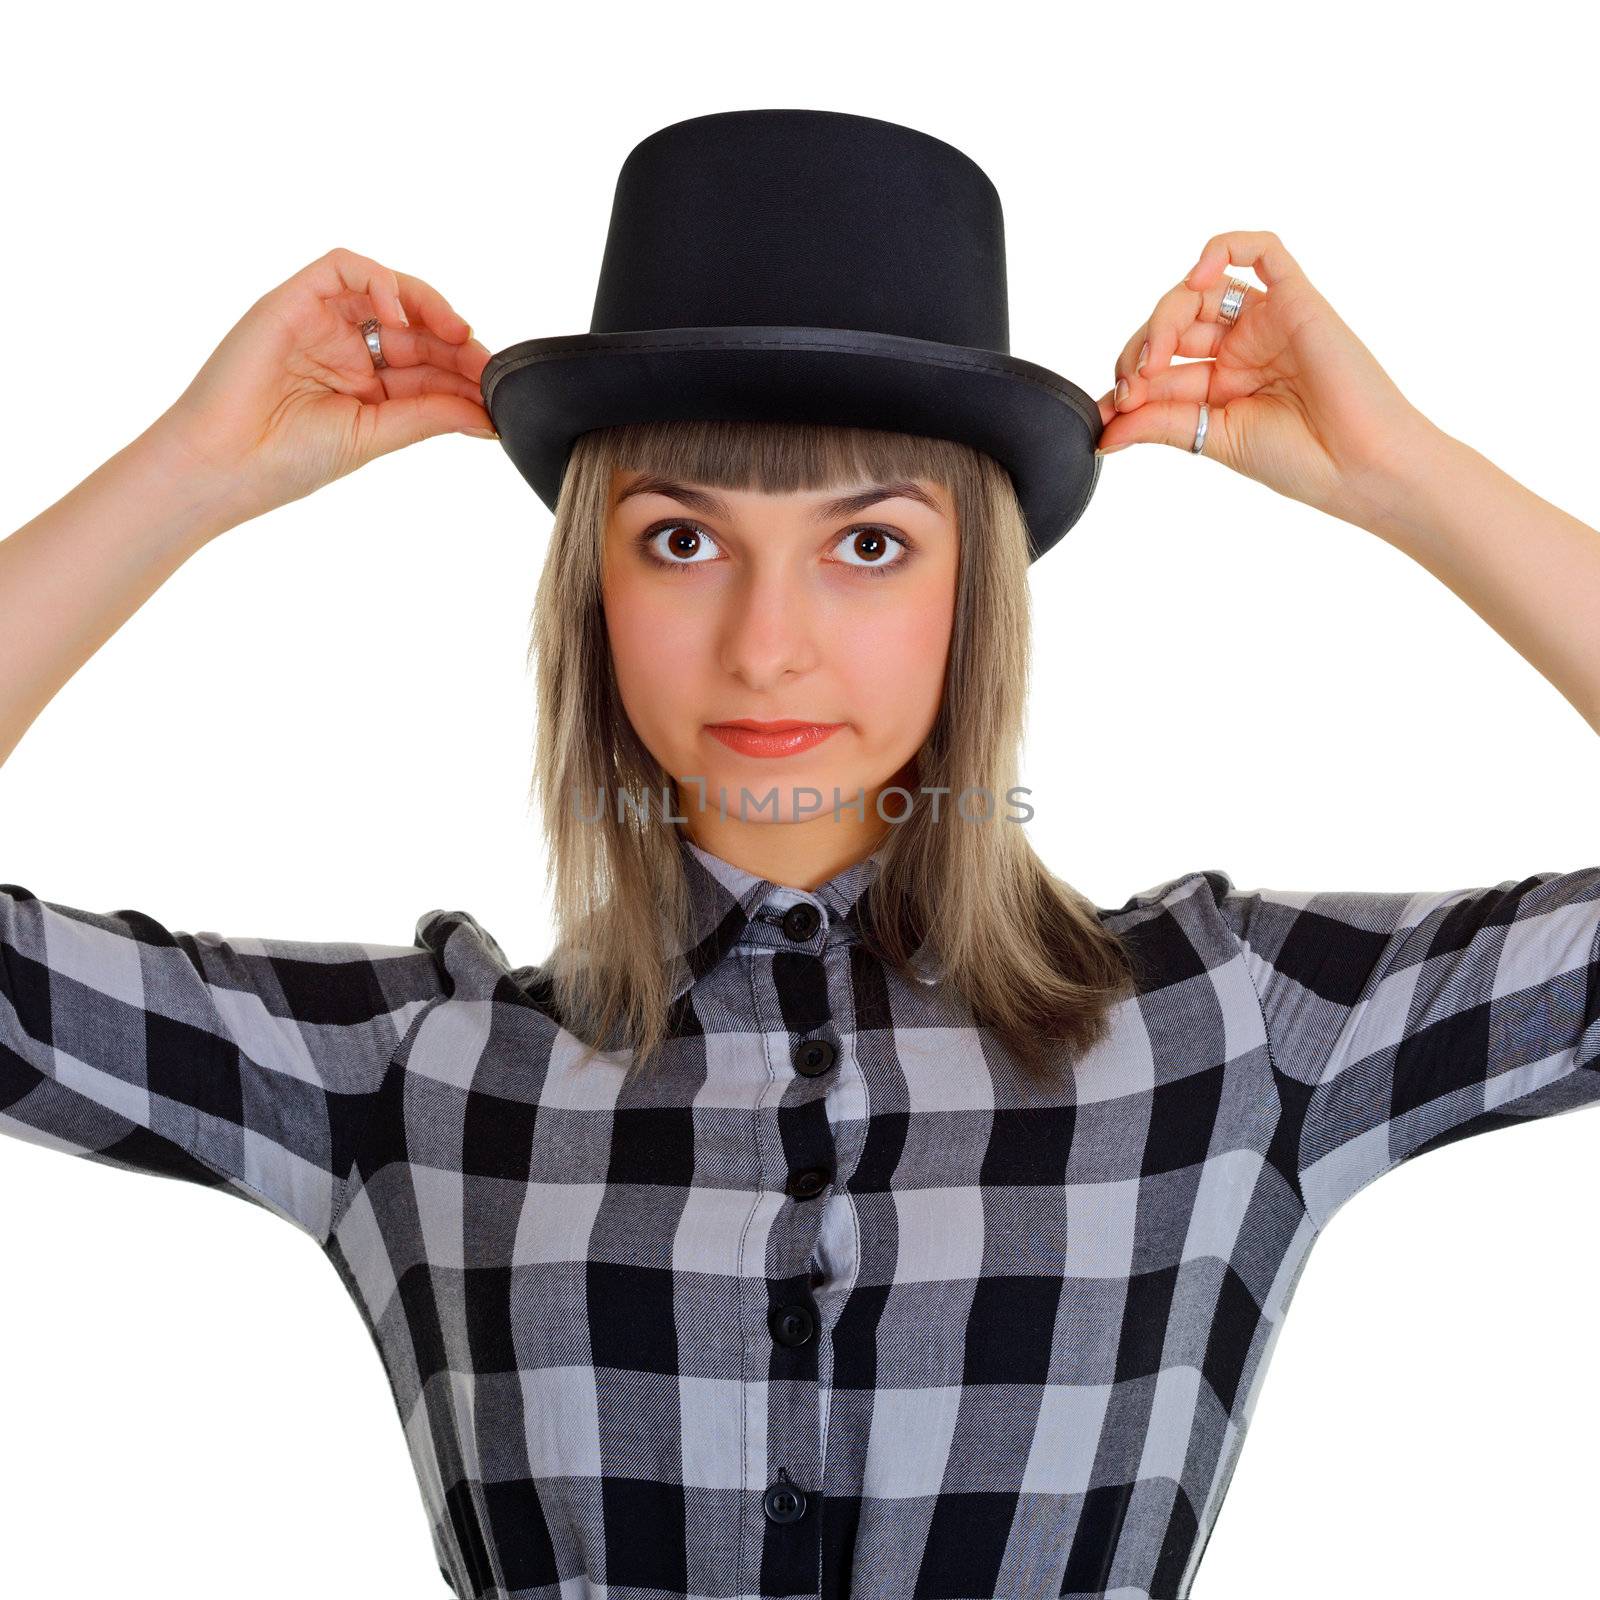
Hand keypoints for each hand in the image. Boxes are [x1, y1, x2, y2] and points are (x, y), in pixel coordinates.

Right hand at [149, 247, 494, 526]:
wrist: (222, 465)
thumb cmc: (286, 461)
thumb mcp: (374, 436)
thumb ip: (428, 417)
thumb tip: (487, 415)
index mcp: (366, 382)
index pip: (428, 364)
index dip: (465, 372)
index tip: (497, 393)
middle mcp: (346, 346)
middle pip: (417, 326)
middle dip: (458, 343)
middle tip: (489, 366)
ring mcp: (321, 320)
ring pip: (388, 288)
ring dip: (430, 306)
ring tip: (458, 336)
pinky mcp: (294, 299)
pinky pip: (344, 266)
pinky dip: (380, 282)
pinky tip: (402, 321)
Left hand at [1095, 230, 1439, 528]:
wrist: (1360, 466)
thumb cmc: (1301, 460)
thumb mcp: (1213, 439)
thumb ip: (1159, 423)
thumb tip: (1102, 430)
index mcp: (1221, 383)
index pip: (1160, 364)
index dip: (1128, 378)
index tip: (1111, 410)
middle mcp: (1241, 347)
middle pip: (1172, 323)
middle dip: (1139, 350)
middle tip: (1130, 386)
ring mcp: (1267, 321)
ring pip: (1199, 289)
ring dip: (1163, 317)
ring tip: (1152, 359)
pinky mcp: (1296, 298)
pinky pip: (1260, 249)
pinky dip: (1221, 248)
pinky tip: (1195, 274)